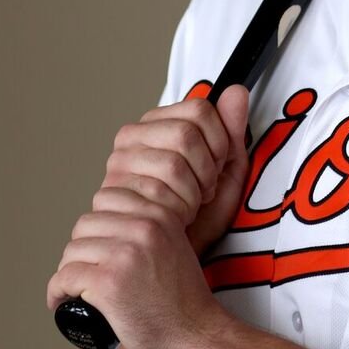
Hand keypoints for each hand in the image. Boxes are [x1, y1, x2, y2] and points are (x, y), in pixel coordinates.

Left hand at [45, 185, 233, 348]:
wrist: (198, 339)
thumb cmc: (186, 302)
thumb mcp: (177, 246)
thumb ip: (153, 227)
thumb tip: (110, 221)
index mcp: (160, 214)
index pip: (107, 197)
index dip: (97, 225)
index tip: (97, 248)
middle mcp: (143, 228)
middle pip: (85, 224)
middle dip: (81, 250)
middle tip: (86, 273)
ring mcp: (125, 255)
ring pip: (72, 252)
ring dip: (69, 272)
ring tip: (76, 290)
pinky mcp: (109, 284)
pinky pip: (65, 278)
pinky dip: (57, 292)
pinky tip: (61, 302)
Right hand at [102, 86, 250, 255]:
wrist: (171, 258)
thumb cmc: (197, 218)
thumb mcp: (225, 172)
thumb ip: (232, 131)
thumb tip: (236, 90)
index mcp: (156, 123)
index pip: (199, 109)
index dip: (219, 142)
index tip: (215, 167)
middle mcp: (130, 138)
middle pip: (187, 133)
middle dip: (207, 170)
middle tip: (202, 191)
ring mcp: (118, 164)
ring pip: (174, 162)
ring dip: (194, 193)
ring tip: (188, 206)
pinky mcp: (111, 192)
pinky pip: (160, 190)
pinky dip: (179, 209)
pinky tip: (175, 219)